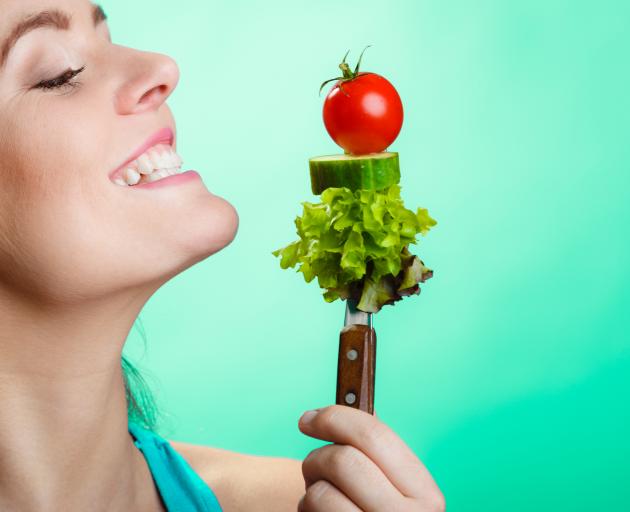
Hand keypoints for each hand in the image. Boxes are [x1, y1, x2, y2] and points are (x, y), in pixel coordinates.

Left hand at [297, 405, 444, 511]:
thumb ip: (378, 458)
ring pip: (320, 492)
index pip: (375, 435)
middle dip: (317, 458)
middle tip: (313, 469)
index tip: (308, 418)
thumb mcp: (395, 493)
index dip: (335, 417)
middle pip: (342, 460)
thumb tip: (330, 414)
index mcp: (426, 494)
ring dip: (310, 492)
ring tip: (321, 502)